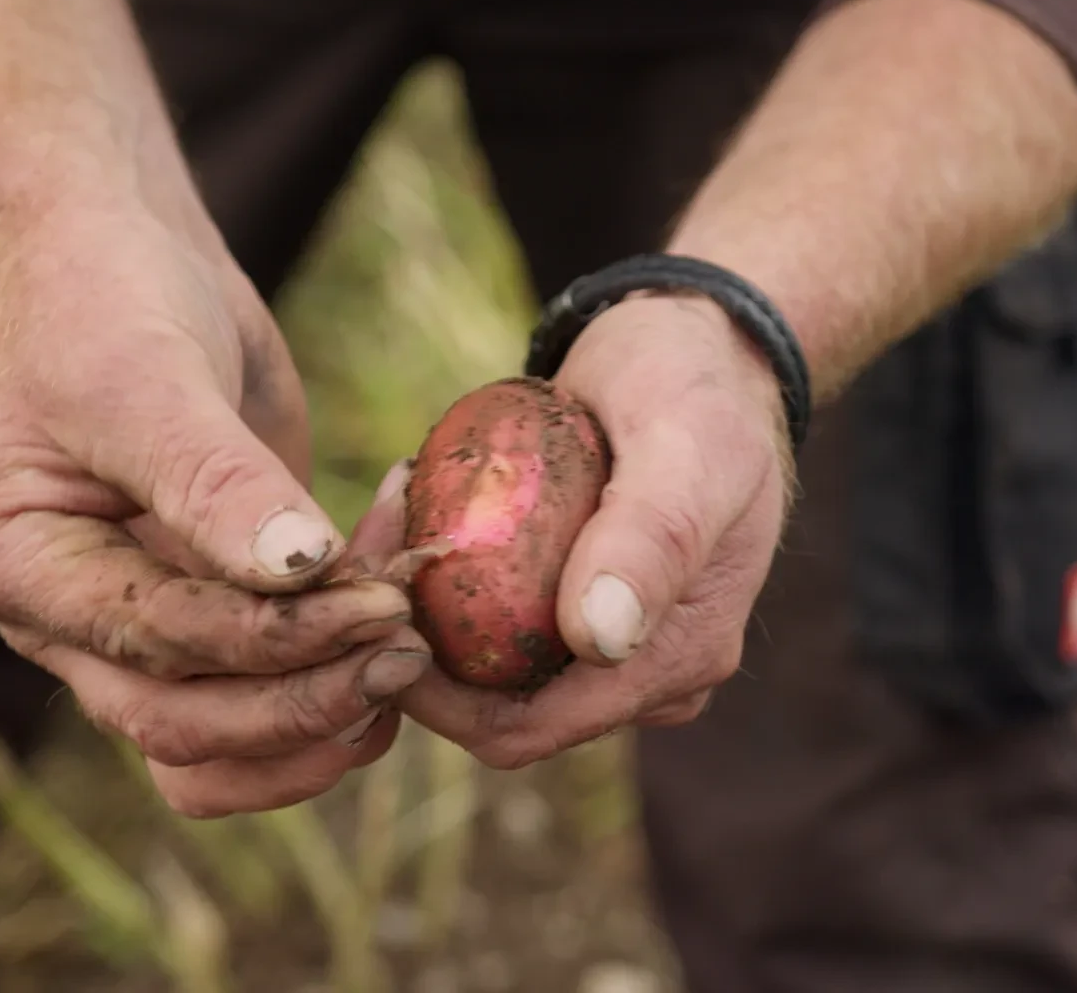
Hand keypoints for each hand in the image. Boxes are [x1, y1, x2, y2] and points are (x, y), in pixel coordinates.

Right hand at [0, 209, 429, 815]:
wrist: (115, 250)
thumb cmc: (99, 298)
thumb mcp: (143, 379)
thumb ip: (216, 482)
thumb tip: (302, 572)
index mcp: (25, 571)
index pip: (160, 644)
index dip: (277, 640)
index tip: (381, 606)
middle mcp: (72, 620)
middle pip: (186, 726)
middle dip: (304, 703)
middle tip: (406, 652)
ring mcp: (142, 617)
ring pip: (223, 738)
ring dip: (318, 721)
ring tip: (407, 662)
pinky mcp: (208, 597)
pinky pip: (266, 675)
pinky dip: (332, 661)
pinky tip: (395, 587)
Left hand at [387, 292, 789, 768]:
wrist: (701, 347)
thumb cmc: (695, 386)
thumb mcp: (684, 443)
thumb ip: (653, 538)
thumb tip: (599, 639)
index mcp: (677, 660)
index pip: (526, 728)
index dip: (433, 693)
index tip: (376, 601)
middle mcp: (642, 670)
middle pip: (492, 705)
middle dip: (415, 643)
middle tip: (375, 540)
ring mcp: (608, 638)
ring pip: (484, 664)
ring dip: (422, 605)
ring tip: (392, 510)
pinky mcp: (575, 599)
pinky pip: (492, 616)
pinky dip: (444, 576)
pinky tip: (416, 504)